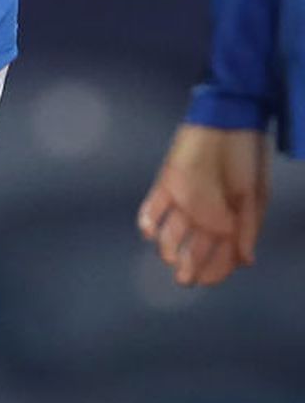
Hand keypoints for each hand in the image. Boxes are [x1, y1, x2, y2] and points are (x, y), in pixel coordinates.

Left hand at [137, 123, 270, 285]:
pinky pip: (153, 206)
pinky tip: (148, 231)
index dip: (214, 271)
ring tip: (170, 256)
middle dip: (189, 267)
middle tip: (184, 278)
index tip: (206, 281)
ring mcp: (185, 200)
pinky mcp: (168, 182)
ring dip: (167, 247)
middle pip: (194, 250)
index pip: (221, 256)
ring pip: (171, 233)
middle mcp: (206, 215)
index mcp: (231, 221)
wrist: (227, 120)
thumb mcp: (255, 194)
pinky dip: (147, 220)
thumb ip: (248, 228)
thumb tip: (246, 261)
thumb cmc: (246, 156)